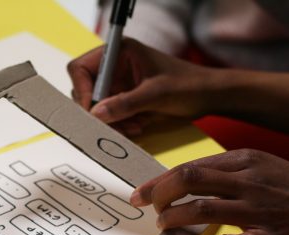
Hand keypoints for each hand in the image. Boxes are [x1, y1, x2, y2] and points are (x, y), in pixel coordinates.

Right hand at [67, 38, 216, 135]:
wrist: (208, 97)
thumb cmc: (188, 85)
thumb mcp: (156, 94)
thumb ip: (125, 103)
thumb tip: (95, 114)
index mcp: (119, 52)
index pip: (80, 68)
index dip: (83, 90)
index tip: (92, 111)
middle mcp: (114, 67)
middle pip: (85, 90)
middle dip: (98, 111)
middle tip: (113, 125)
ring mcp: (118, 84)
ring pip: (96, 108)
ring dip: (110, 122)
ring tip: (132, 128)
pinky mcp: (124, 100)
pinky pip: (109, 116)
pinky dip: (119, 126)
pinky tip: (137, 127)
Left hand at [130, 149, 288, 234]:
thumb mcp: (259, 166)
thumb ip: (223, 171)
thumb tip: (183, 180)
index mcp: (243, 160)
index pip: (189, 167)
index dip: (158, 182)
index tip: (140, 193)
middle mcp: (247, 180)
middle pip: (188, 181)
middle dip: (159, 195)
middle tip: (148, 209)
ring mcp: (257, 209)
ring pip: (201, 209)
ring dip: (175, 219)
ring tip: (164, 225)